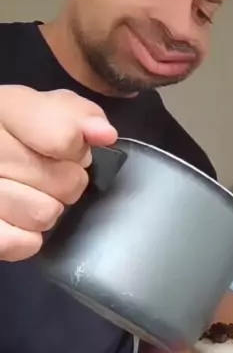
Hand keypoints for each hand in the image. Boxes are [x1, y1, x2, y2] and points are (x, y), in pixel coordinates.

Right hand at [0, 85, 116, 261]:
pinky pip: (20, 244)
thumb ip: (77, 115)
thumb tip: (103, 134)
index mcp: (4, 109)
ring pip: (44, 214)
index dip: (78, 149)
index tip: (72, 147)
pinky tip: (17, 219)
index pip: (63, 138)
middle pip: (64, 181)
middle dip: (67, 180)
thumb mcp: (47, 108)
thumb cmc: (18, 130)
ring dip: (47, 209)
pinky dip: (27, 238)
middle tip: (48, 172)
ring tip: (31, 194)